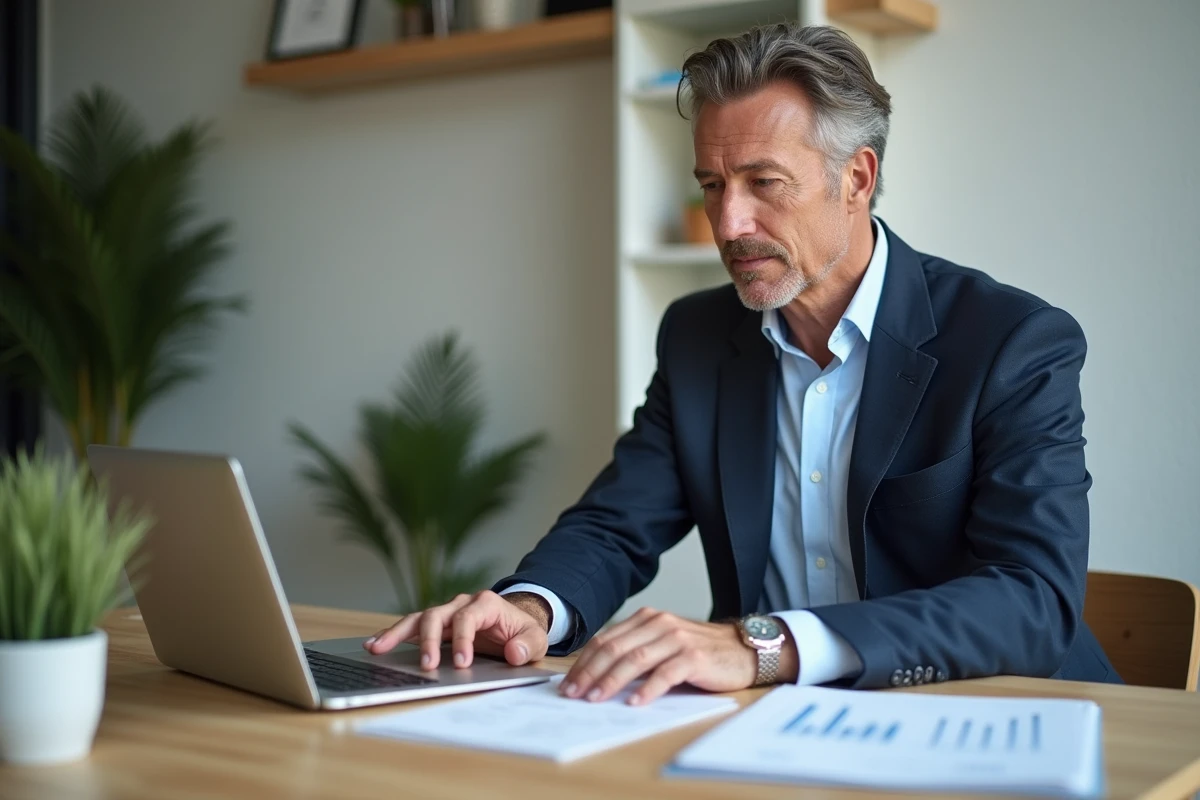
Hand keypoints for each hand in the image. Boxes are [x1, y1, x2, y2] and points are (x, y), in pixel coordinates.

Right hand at [363, 590, 550, 669]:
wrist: (515, 625)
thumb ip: (527, 645)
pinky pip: (411, 627)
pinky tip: (375, 645)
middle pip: (437, 615)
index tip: (463, 663)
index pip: (468, 618)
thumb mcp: (535, 640)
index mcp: (486, 604)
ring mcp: (446, 613)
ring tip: (377, 648)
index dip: (463, 640)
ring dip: (397, 633)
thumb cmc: (522, 633)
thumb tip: (513, 653)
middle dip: (429, 641)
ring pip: (418, 618)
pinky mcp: (435, 625)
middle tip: (427, 667)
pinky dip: (393, 635)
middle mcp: (461, 604)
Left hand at [561, 607, 785, 705]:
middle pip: (615, 648)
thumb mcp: (663, 645)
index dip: (584, 662)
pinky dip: (647, 689)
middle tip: (574, 694)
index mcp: (646, 619)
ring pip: (635, 659)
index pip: (606, 640)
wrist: (742, 650)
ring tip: (596, 698)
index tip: (568, 684)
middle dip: (590, 672)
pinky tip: (634, 702)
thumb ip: (636, 653)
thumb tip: (597, 678)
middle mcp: (659, 624)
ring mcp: (676, 639)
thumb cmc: (699, 652)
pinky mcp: (693, 657)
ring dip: (611, 680)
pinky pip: (665, 673)